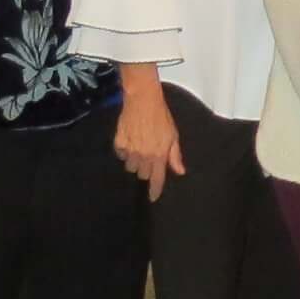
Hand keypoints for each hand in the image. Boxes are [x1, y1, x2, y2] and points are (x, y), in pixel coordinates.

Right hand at [113, 79, 186, 201]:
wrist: (142, 100)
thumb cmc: (161, 117)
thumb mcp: (173, 135)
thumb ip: (175, 156)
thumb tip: (180, 171)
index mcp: (159, 155)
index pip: (157, 179)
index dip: (155, 190)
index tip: (153, 198)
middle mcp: (144, 156)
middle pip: (143, 174)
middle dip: (147, 169)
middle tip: (150, 155)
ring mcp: (130, 150)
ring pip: (131, 167)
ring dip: (136, 161)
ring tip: (140, 146)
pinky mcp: (119, 143)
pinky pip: (121, 155)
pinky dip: (125, 152)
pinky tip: (130, 140)